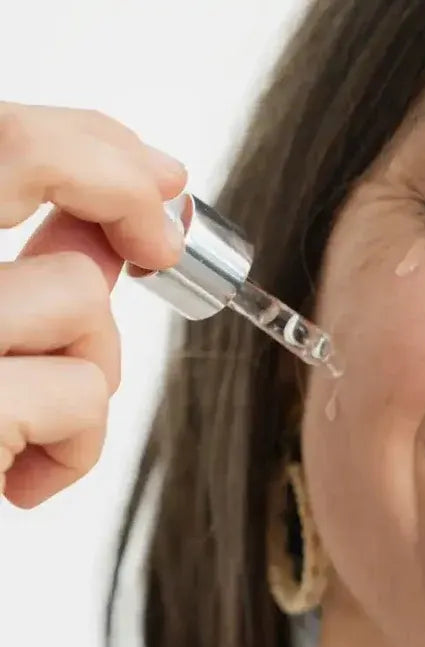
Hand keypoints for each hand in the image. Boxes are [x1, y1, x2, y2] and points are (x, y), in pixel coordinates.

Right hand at [0, 102, 185, 507]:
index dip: (86, 139)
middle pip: (22, 151)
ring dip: (85, 363)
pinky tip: (22, 479)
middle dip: (119, 187)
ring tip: (32, 416)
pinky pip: (81, 394)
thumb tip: (107, 225)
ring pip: (75, 295)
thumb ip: (15, 266)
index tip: (150, 175)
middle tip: (158, 241)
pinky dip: (76, 446)